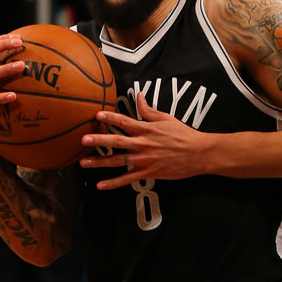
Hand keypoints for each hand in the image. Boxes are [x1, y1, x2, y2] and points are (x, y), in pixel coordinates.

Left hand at [79, 93, 211, 189]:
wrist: (198, 153)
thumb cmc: (183, 134)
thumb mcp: (166, 118)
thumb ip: (148, 110)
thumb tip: (138, 96)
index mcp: (146, 129)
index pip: (125, 121)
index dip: (110, 117)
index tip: (97, 115)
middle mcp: (143, 144)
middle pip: (117, 141)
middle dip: (99, 140)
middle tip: (83, 140)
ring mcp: (144, 160)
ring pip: (118, 161)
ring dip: (99, 162)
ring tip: (83, 162)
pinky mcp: (148, 173)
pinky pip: (127, 179)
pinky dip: (113, 183)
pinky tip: (100, 185)